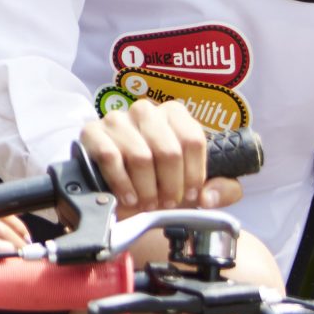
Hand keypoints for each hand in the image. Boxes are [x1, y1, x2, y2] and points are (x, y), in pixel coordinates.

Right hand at [78, 98, 238, 213]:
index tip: (192, 196)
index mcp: (174, 114)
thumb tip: (210, 197)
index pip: (192, 140)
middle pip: (168, 150)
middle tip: (167, 203)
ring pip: (140, 156)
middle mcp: (146, 111)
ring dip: (146, 188)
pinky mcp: (92, 132)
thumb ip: (220, 190)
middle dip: (170, 185)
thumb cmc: (159, 180)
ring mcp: (117, 119)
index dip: (195, 174)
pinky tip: (128, 197)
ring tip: (148, 203)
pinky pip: (110, 157)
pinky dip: (121, 182)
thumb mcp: (194, 185)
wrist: (119, 186)